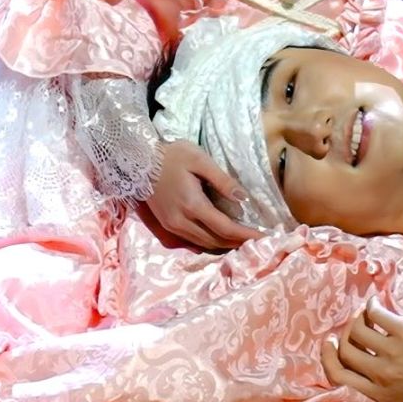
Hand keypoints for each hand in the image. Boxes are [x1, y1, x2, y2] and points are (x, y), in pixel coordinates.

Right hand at [143, 139, 261, 249]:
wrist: (138, 160)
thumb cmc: (171, 156)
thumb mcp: (199, 160)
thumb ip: (222, 180)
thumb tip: (244, 198)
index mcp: (192, 205)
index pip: (225, 228)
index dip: (246, 235)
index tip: (264, 237)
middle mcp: (181, 222)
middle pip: (216, 241)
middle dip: (238, 243)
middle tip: (258, 240)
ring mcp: (172, 226)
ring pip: (204, 245)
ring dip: (225, 245)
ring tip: (244, 241)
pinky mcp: (167, 226)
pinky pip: (192, 243)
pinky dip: (210, 244)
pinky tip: (221, 239)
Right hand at [322, 301, 402, 401]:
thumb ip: (381, 380)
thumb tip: (361, 356)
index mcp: (380, 392)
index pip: (339, 375)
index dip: (328, 358)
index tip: (329, 343)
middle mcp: (382, 374)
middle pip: (345, 351)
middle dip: (343, 334)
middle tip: (350, 324)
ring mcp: (393, 352)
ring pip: (358, 330)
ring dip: (358, 318)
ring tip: (366, 313)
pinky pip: (376, 314)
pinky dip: (372, 305)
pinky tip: (376, 302)